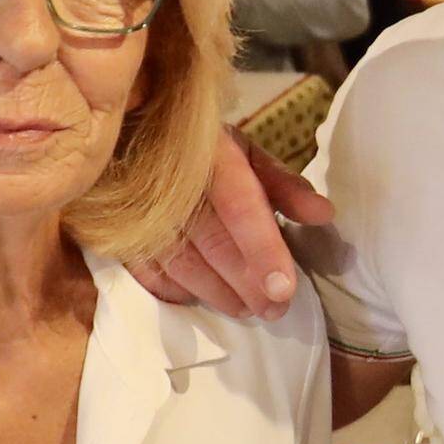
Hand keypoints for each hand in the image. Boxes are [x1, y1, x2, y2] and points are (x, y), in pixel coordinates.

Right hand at [127, 132, 324, 316]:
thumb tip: (324, 215)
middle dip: (248, 283)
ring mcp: (139, 211)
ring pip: (182, 264)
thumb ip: (284, 185)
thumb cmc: (197, 149)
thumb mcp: (244, 153)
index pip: (240, 206)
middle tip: (275, 310)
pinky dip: (178, 292)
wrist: (125, 134)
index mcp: (211, 155)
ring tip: (247, 309)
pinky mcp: (119, 234)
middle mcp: (172, 183)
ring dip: (218, 293)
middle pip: (213, 244)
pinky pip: (149, 273)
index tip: (284, 289)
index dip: (263, 250)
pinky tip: (200, 299)